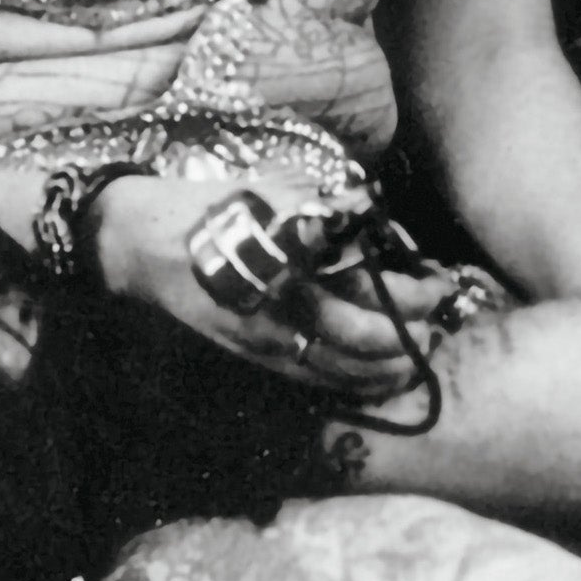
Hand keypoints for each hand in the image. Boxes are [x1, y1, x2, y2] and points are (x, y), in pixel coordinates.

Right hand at [86, 169, 426, 402]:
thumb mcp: (271, 196)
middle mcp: (281, 307)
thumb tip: (372, 222)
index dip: (414, 292)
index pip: (370, 286)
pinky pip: (310, 381)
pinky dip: (349, 384)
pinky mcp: (251, 357)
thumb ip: (325, 215)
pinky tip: (373, 379)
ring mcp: (264, 339)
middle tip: (435, 329)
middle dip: (409, 338)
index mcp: (293, 261)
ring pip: (339, 372)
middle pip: (363, 339)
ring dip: (387, 370)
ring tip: (416, 361)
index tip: (440, 283)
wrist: (140, 244)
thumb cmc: (211, 211)